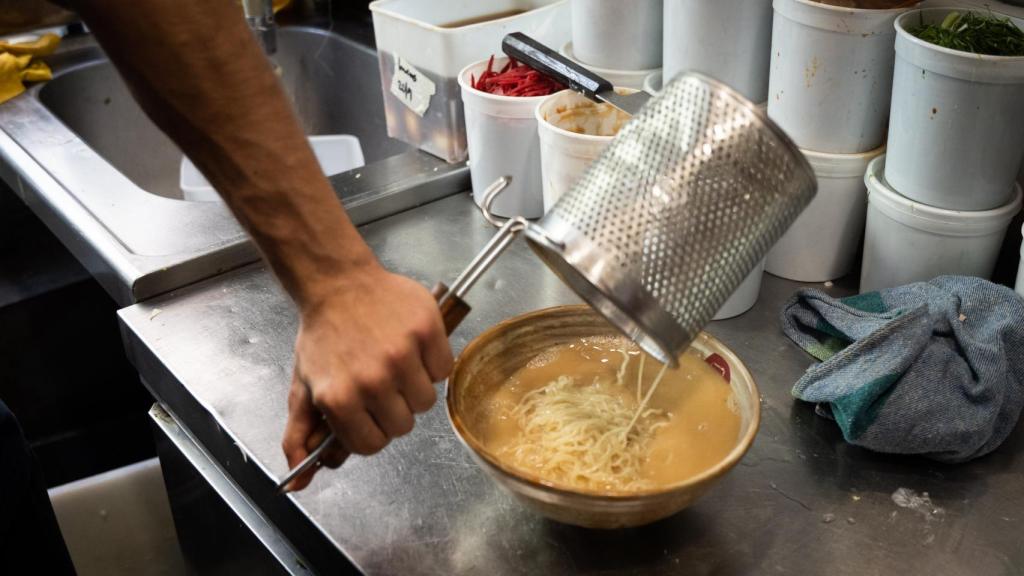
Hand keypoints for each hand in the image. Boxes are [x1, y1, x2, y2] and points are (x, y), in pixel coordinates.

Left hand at [281, 264, 452, 490]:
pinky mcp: (426, 331)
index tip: (368, 413)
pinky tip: (413, 347)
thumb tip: (298, 483)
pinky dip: (433, 362)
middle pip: (403, 426)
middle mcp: (372, 380)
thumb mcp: (303, 388)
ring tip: (397, 364)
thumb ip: (299, 437)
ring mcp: (402, 355)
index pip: (373, 445)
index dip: (372, 430)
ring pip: (427, 401)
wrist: (338, 284)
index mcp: (339, 398)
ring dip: (415, 387)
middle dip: (393, 409)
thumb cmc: (323, 337)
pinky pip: (444, 369)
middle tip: (382, 384)